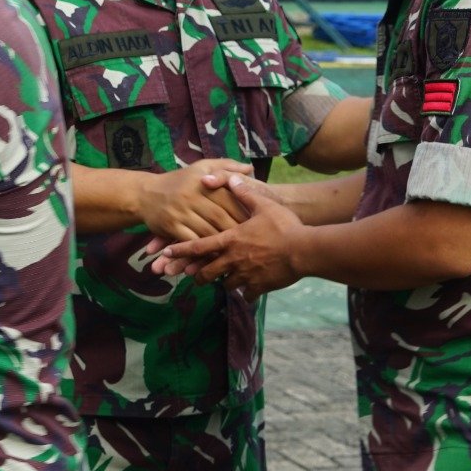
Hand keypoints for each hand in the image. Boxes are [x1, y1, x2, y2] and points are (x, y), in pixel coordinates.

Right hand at [138, 159, 254, 243]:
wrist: (145, 194)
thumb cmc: (179, 180)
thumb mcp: (201, 166)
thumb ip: (226, 166)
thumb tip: (250, 168)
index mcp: (203, 182)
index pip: (229, 199)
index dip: (243, 212)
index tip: (256, 224)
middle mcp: (192, 196)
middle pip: (220, 218)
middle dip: (236, 231)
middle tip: (251, 243)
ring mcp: (181, 212)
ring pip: (207, 231)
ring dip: (222, 244)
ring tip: (237, 252)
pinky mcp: (171, 226)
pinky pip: (191, 241)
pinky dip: (204, 250)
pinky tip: (214, 256)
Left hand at [149, 175, 305, 295]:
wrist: (305, 250)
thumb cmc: (284, 226)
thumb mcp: (263, 204)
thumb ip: (244, 192)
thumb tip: (231, 176)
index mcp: (231, 240)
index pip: (199, 246)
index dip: (181, 250)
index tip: (166, 253)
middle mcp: (234, 259)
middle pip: (206, 272)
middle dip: (197, 274)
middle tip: (191, 275)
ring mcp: (246, 275)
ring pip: (225, 284)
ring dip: (222, 283)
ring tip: (221, 281)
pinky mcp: (260, 287)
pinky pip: (248, 294)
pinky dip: (246, 293)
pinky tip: (248, 292)